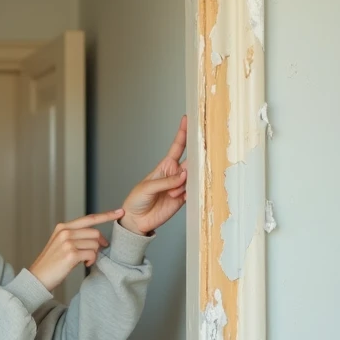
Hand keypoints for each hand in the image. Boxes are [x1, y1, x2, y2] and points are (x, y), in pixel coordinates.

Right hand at [28, 209, 124, 291]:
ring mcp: (67, 242)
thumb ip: (75, 236)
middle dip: (99, 244)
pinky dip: (91, 261)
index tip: (119, 212)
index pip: (89, 218)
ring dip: (94, 254)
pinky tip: (84, 265)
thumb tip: (97, 238)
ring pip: (94, 244)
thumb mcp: (60, 244)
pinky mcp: (70, 254)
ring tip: (85, 261)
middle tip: (96, 253)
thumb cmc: (51, 264)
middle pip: (95, 233)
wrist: (38, 278)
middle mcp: (65, 232)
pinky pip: (92, 254)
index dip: (106, 215)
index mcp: (63, 227)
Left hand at [121, 114, 188, 234]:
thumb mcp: (147, 187)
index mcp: (165, 165)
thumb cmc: (137, 199)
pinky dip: (188, 193)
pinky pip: (192, 192)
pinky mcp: (183, 198)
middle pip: (191, 161)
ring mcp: (180, 186)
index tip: (188, 119)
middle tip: (202, 155)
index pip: (177, 146)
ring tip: (170, 194)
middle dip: (197, 157)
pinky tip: (178, 197)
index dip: (183, 133)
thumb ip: (166, 181)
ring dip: (184, 185)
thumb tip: (184, 176)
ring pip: (193, 178)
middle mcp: (175, 173)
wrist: (137, 220)